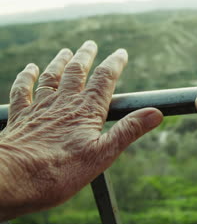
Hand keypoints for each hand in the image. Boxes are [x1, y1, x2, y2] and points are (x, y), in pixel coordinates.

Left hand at [0, 41, 162, 220]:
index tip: (122, 52)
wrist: (13, 179)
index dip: (115, 64)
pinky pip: (23, 90)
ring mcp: (40, 108)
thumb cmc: (60, 172)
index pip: (104, 79)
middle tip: (90, 44)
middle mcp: (63, 103)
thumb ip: (129, 131)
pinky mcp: (20, 117)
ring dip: (60, 63)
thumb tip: (155, 113)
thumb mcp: (103, 154)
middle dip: (86, 56)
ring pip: (51, 77)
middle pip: (76, 72)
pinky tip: (30, 69)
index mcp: (86, 111)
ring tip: (66, 52)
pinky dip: (26, 77)